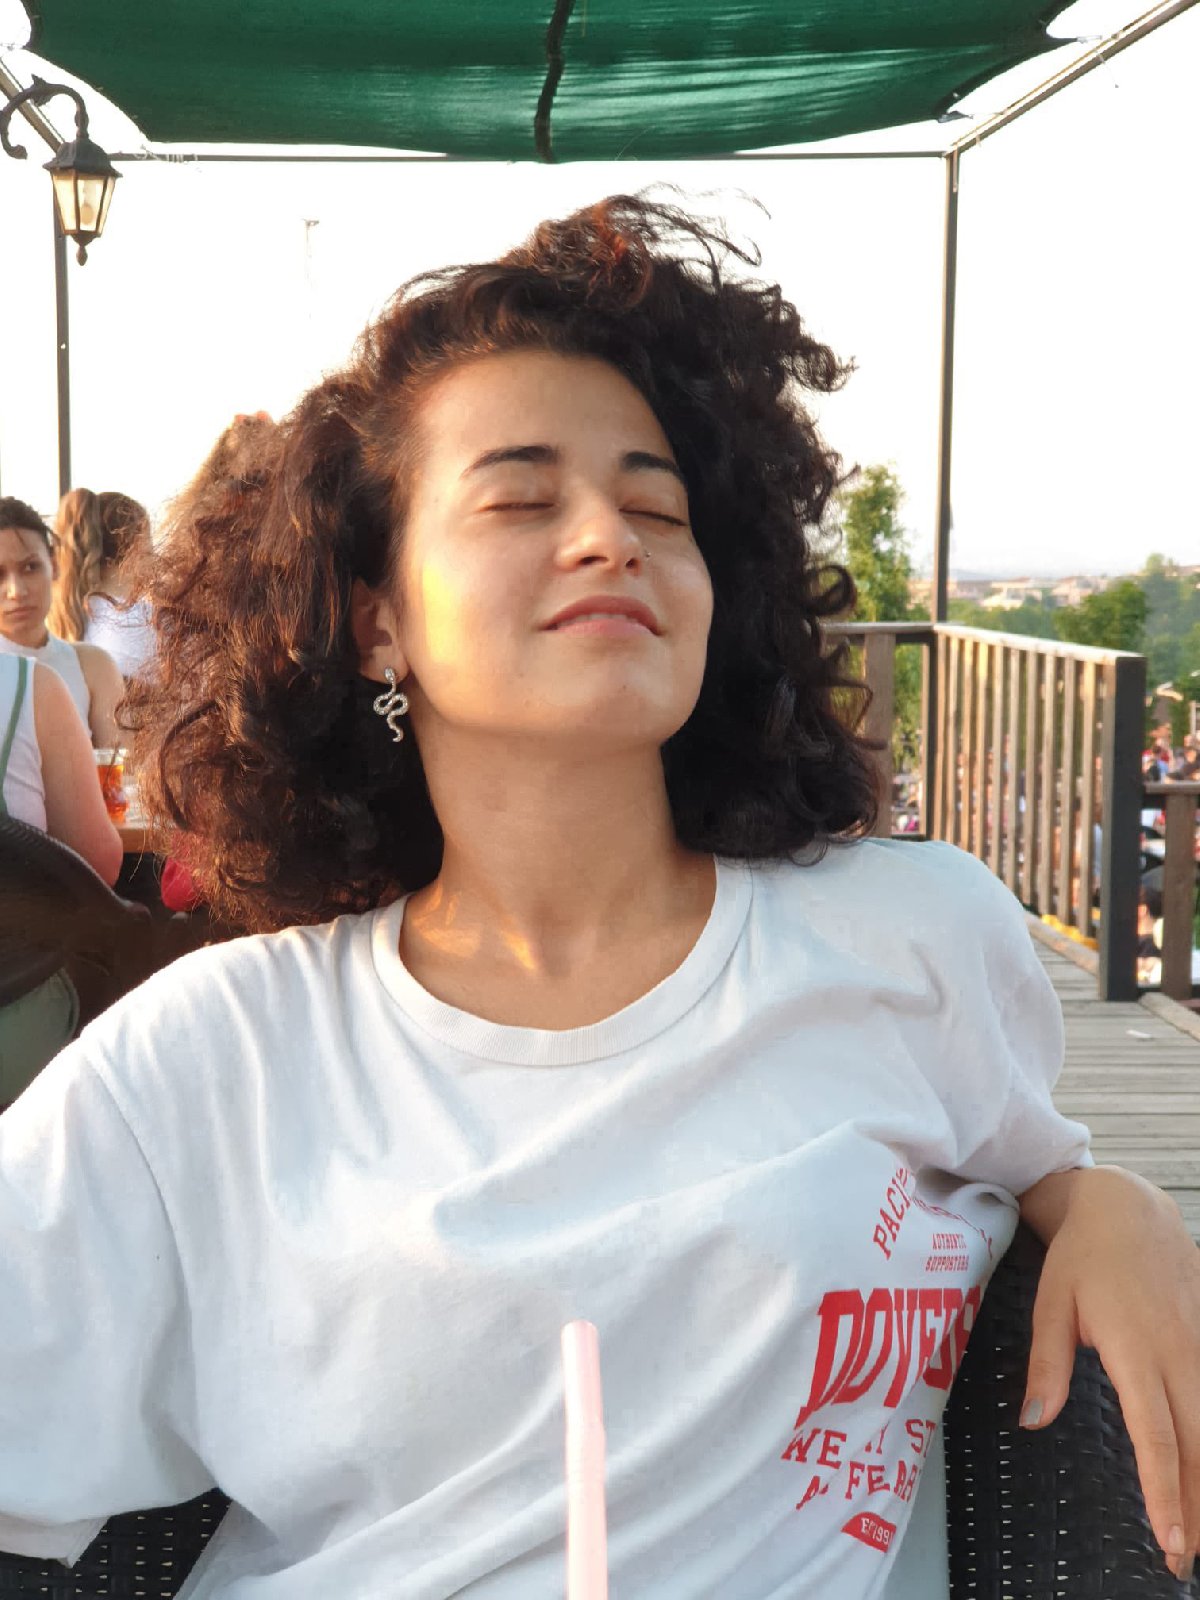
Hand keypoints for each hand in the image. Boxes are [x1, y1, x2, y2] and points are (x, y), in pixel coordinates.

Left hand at [1021, 1166, 1199, 1582]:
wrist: (1128, 1208)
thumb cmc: (1081, 1256)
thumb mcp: (1050, 1302)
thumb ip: (1047, 1363)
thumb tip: (1034, 1420)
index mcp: (1137, 1349)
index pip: (1157, 1435)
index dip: (1165, 1490)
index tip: (1171, 1537)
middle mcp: (1179, 1354)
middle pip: (1197, 1442)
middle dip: (1195, 1504)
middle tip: (1182, 1556)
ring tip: (1196, 1529)